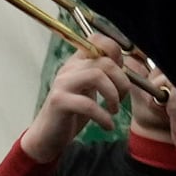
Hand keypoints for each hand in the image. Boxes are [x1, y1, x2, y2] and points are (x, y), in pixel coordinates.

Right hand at [20, 43, 132, 163]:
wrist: (48, 135)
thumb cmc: (72, 112)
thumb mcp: (90, 90)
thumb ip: (104, 75)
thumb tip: (127, 65)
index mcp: (77, 63)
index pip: (96, 40)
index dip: (115, 51)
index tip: (122, 72)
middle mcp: (69, 68)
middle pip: (105, 61)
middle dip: (122, 82)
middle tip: (121, 99)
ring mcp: (62, 84)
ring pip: (97, 76)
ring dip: (113, 96)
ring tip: (113, 110)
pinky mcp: (59, 102)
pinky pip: (88, 105)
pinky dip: (104, 117)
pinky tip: (107, 125)